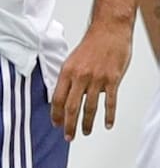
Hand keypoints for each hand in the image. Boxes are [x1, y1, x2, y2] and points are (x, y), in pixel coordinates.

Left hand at [49, 20, 131, 140]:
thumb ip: (69, 77)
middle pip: (71, 106)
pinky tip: (107, 124)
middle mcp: (80, 76)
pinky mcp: (112, 80)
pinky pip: (110, 102)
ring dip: (87, 123)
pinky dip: (109, 115)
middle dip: (69, 124)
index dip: (55, 113)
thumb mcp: (72, 59)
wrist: (109, 31)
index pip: (57, 97)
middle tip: (68, 136)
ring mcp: (96, 79)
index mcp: (67, 71)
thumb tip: (64, 95)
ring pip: (89, 107)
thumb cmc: (91, 44)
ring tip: (85, 132)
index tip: (55, 124)